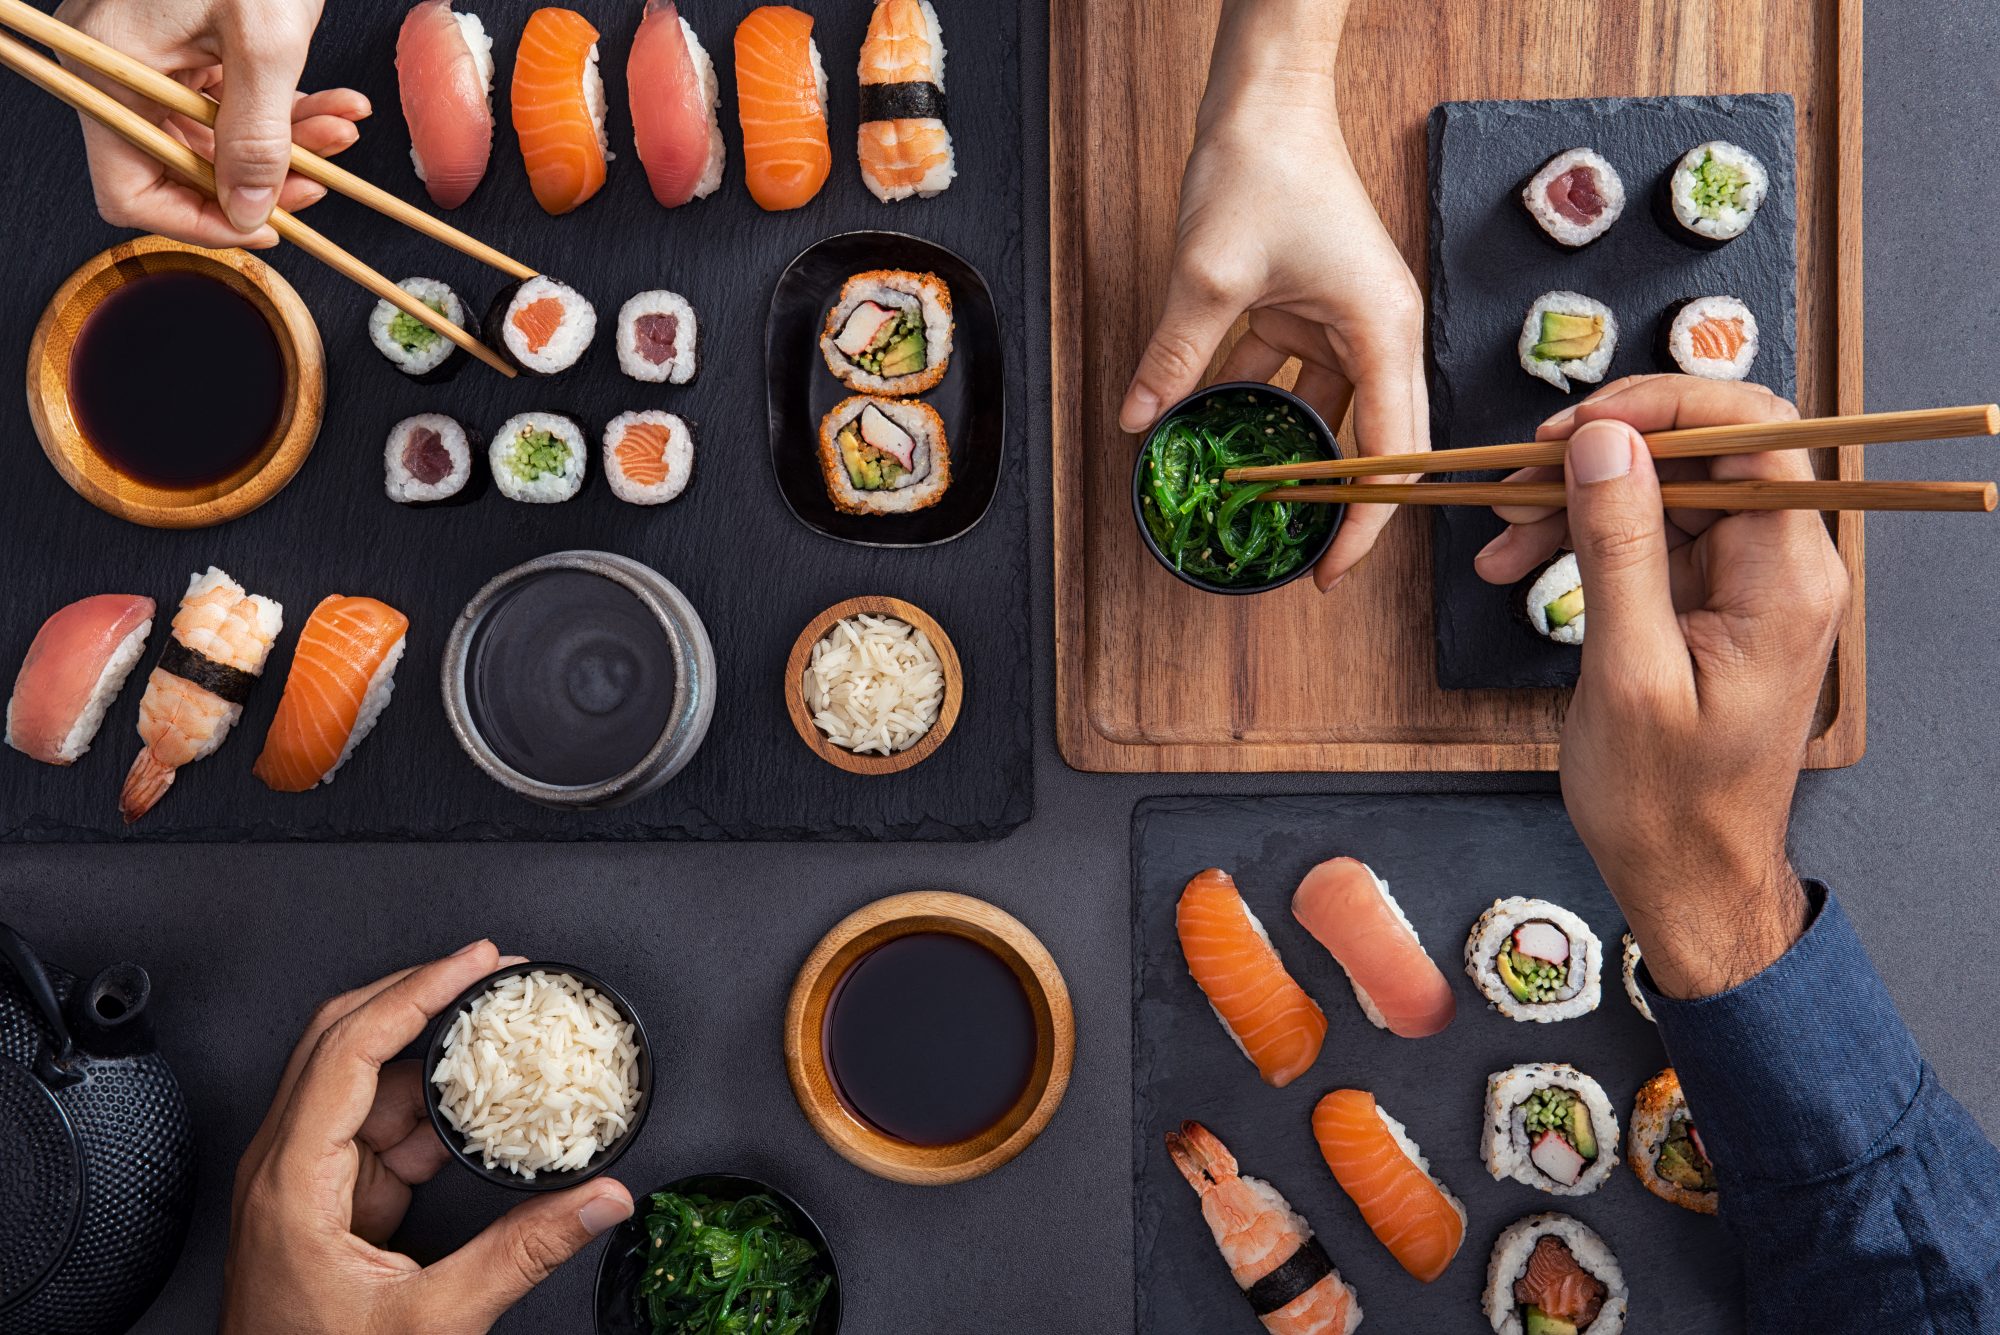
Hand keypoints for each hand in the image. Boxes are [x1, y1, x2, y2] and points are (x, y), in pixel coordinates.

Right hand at [54, 0, 367, 245]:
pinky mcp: (194, 43)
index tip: (265, 226)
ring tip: (345, 127)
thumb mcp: (264, 42)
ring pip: (223, 135)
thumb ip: (256, 135)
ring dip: (291, 143)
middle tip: (325, 178)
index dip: (198, 219)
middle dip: (265, 175)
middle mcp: (122, 66)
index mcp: (111, 66)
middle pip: (186, 164)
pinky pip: (238, 98)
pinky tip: (337, 105)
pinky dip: (290, 108)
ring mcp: (156, 55)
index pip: (131, 187)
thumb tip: (247, 213)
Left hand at [222, 941, 634, 1334]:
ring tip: (502, 1049)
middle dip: (423, 1000)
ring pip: (370, 1085)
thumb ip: (521, 1255)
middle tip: (491, 975)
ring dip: (436, 1066)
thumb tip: (596, 1201)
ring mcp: (304, 1181)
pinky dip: (433, 1118)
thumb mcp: (431, 1323)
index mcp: (291, 1182)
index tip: (475, 964)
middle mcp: (285, 1167)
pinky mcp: (327, 1200)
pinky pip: (381, 1131)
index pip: (350, 1048)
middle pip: (347, 1041)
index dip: (417, 992)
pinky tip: (479, 1119)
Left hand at [1119, 0, 1425, 590]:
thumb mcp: (1208, 278)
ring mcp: (1350, 322)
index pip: (1393, 454)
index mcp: (1383, 331)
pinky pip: (1294, 377)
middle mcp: (1380, 332)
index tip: (1331, 572)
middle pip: (1375, 442)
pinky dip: (1261, 408)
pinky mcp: (1315, 309)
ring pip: (1330, 413)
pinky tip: (1220, 437)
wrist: (1265, 99)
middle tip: (1301, 561)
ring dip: (1293, 458)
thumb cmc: (1263, 170)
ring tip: (1257, 511)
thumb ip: (1176, 359)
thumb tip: (1140, 423)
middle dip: (1340, 504)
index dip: (1365, 523)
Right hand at [1476, 376, 1849, 998]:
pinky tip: (1522, 567)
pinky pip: (1650, 539)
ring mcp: (1748, 584)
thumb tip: (1603, 443)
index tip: (1575, 426)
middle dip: (1598, 456)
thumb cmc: (1666, 804)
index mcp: (1786, 579)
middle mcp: (1782, 568)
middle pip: (1699, 456)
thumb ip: (1617, 549)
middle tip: (1514, 483)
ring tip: (1500, 540)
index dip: (1661, 407)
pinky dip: (1584, 543)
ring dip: (1576, 503)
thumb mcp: (1627, 674)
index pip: (1751, 433)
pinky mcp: (1712, 603)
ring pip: (1663, 494)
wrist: (1687, 878)